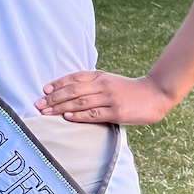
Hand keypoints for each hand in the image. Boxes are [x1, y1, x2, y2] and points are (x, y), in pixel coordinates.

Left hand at [34, 71, 175, 125]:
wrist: (155, 94)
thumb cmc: (128, 91)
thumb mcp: (109, 82)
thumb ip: (92, 85)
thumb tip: (68, 93)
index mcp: (100, 76)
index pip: (74, 78)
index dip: (57, 84)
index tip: (44, 90)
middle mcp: (102, 85)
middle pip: (73, 90)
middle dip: (53, 98)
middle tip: (38, 104)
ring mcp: (109, 98)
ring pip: (80, 102)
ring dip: (60, 107)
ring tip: (46, 112)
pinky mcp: (116, 112)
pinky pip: (93, 114)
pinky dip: (78, 116)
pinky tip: (66, 117)